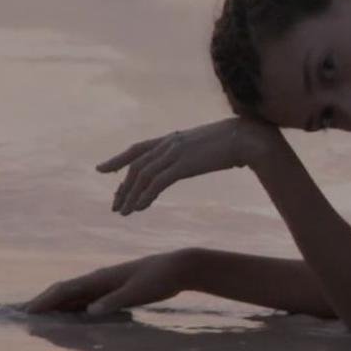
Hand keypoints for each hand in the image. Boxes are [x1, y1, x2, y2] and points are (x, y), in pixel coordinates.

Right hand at [23, 251, 189, 314]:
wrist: (178, 268)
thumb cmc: (159, 278)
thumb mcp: (138, 291)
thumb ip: (114, 300)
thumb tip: (90, 310)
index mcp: (101, 278)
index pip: (66, 289)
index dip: (45, 300)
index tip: (28, 311)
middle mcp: (99, 280)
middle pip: (65, 292)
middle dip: (44, 304)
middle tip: (24, 318)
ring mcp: (106, 285)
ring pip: (75, 297)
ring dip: (57, 307)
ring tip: (40, 320)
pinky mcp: (114, 291)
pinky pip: (88, 301)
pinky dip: (74, 309)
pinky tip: (71, 320)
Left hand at [98, 117, 277, 213]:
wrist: (249, 138)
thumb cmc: (237, 141)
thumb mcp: (210, 145)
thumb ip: (198, 151)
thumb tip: (201, 157)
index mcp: (174, 138)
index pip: (138, 148)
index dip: (117, 159)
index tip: (102, 170)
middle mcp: (169, 143)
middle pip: (136, 166)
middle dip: (123, 187)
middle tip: (115, 205)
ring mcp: (175, 153)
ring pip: (142, 176)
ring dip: (130, 196)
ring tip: (123, 212)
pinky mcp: (182, 165)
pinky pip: (156, 183)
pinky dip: (144, 196)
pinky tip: (139, 208)